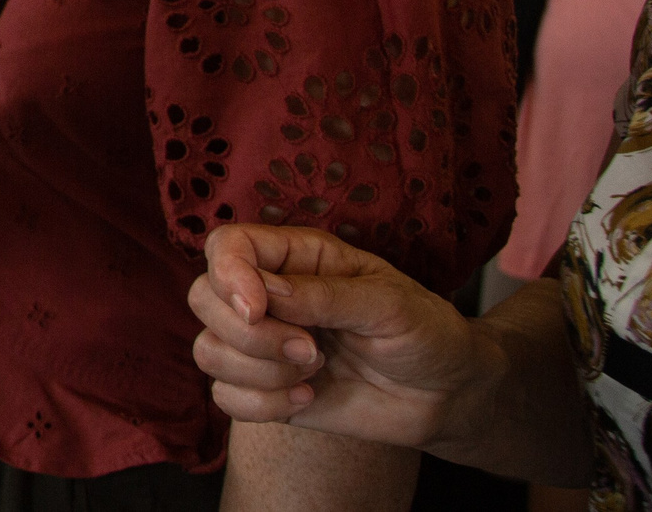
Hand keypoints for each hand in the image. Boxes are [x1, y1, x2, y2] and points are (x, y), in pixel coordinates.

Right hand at [189, 224, 490, 447]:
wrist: (448, 396)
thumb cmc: (426, 334)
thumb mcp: (390, 304)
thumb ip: (326, 295)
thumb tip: (264, 295)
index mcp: (295, 258)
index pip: (227, 246)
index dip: (228, 275)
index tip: (258, 309)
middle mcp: (268, 296)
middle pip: (203, 298)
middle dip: (250, 335)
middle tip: (311, 350)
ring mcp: (263, 344)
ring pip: (208, 350)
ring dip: (259, 372)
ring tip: (313, 374)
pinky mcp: (265, 388)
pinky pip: (224, 397)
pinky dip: (262, 405)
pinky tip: (308, 400)